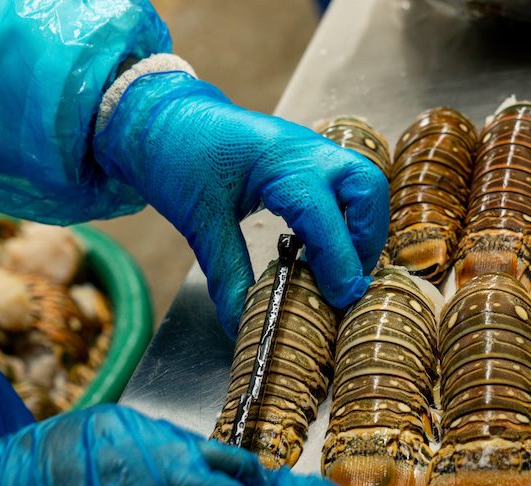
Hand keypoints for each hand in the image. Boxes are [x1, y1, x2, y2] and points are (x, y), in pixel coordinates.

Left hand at [93, 71, 388, 336]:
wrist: (162, 118)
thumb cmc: (178, 156)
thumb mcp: (199, 222)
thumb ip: (227, 274)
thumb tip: (243, 323)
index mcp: (281, 161)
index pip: (325, 215)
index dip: (339, 261)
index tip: (341, 298)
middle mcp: (308, 151)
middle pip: (367, 189)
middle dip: (366, 239)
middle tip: (347, 279)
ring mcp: (313, 150)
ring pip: (365, 186)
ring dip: (361, 230)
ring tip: (339, 267)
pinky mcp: (310, 159)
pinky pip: (346, 188)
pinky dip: (347, 219)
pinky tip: (325, 247)